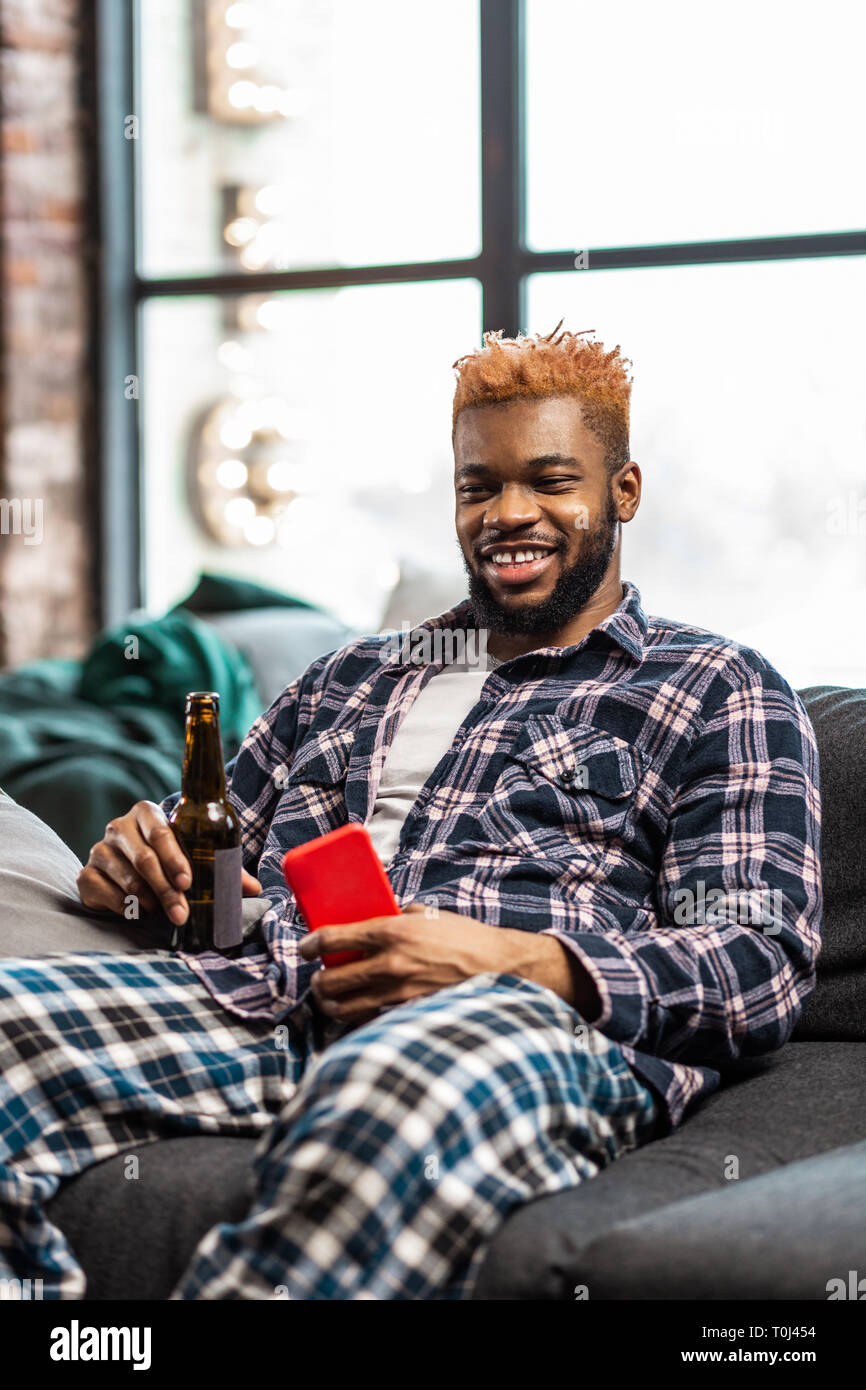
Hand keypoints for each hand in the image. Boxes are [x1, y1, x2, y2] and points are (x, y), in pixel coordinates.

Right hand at [77, 799, 261, 925]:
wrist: (126, 870)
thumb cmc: (167, 860)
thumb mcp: (193, 858)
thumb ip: (222, 869)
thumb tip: (255, 888)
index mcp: (147, 813)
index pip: (161, 832)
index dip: (175, 858)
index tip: (188, 882)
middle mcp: (119, 827)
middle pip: (144, 858)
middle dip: (166, 889)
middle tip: (181, 912)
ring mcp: (99, 849)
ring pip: (126, 879)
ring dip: (148, 900)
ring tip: (163, 911)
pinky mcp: (86, 874)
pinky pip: (103, 893)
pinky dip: (125, 907)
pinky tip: (139, 911)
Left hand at [299, 903, 599, 1026]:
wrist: (501, 970)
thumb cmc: (467, 940)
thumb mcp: (430, 916)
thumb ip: (401, 917)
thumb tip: (379, 915)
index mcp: (392, 932)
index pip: (334, 939)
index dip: (311, 944)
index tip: (306, 947)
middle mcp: (390, 964)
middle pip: (332, 979)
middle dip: (318, 980)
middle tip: (319, 976)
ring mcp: (399, 994)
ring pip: (345, 1007)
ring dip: (331, 1003)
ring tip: (330, 998)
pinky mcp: (408, 1014)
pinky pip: (371, 1019)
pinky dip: (358, 1017)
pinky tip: (358, 1011)